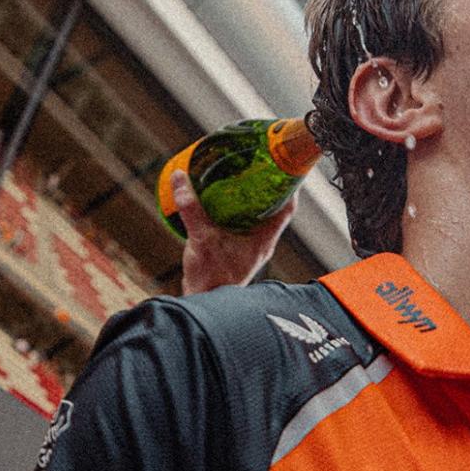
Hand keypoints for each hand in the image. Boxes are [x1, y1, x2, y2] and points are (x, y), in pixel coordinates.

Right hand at [172, 170, 296, 295]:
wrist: (203, 305)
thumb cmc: (210, 277)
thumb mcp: (201, 238)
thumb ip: (191, 208)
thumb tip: (180, 177)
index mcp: (264, 239)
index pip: (288, 208)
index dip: (289, 186)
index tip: (283, 167)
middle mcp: (262, 242)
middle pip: (274, 209)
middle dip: (267, 187)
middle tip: (257, 166)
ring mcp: (250, 247)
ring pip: (257, 217)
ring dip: (251, 199)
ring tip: (240, 177)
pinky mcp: (237, 251)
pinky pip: (242, 225)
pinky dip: (235, 212)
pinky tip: (220, 202)